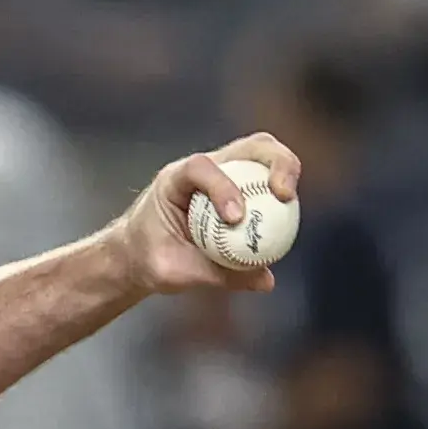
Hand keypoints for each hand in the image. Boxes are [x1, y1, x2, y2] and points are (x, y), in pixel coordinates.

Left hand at [111, 132, 301, 296]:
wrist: (138, 255)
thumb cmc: (149, 259)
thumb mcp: (174, 273)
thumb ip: (218, 275)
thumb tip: (266, 280)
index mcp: (173, 181)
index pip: (200, 168)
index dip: (221, 185)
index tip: (235, 218)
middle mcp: (202, 169)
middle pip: (246, 148)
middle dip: (273, 162)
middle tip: (284, 194)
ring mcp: (224, 174)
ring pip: (261, 156)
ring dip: (284, 170)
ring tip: (289, 199)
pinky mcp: (239, 186)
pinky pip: (264, 181)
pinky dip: (279, 193)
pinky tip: (287, 216)